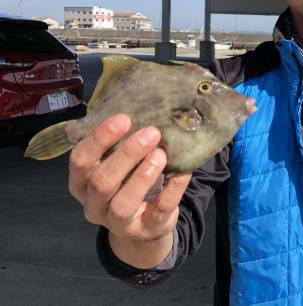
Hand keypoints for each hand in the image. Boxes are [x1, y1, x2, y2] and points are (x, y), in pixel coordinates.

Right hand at [68, 114, 191, 266]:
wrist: (143, 224)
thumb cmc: (127, 182)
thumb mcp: (117, 164)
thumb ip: (121, 144)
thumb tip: (146, 110)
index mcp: (81, 183)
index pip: (80, 160)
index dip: (99, 139)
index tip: (124, 118)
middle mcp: (93, 205)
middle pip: (101, 181)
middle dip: (127, 154)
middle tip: (152, 132)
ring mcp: (117, 223)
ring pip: (123, 203)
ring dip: (142, 176)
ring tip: (161, 155)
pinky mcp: (145, 230)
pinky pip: (158, 211)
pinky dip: (172, 190)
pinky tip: (183, 172)